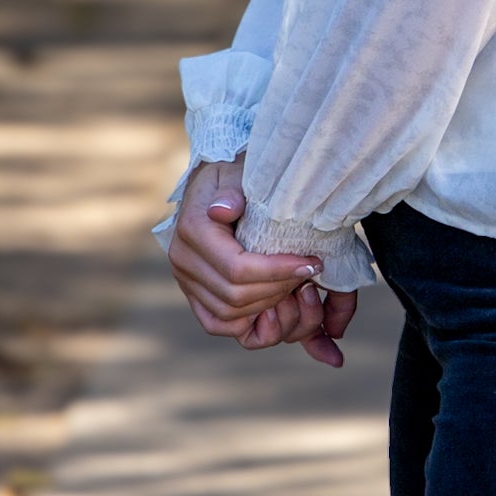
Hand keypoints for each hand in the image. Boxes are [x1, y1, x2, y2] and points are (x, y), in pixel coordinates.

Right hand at [168, 158, 357, 367]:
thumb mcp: (235, 172)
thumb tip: (225, 209)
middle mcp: (184, 261)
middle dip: (279, 289)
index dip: (279, 271)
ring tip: (298, 288)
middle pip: (235, 297)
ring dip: (269, 307)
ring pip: (229, 315)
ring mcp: (186, 281)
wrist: (214, 183)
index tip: (312, 263)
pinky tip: (277, 308)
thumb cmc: (232, 175)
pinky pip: (218, 323)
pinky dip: (249, 323)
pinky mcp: (194, 294)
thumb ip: (231, 190)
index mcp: (192, 230)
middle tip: (310, 275)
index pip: (238, 268)